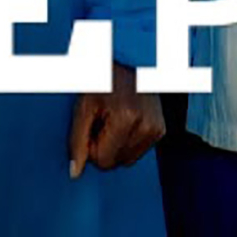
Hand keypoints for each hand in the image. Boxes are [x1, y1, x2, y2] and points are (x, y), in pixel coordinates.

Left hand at [69, 63, 165, 177]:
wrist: (129, 64)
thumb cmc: (103, 82)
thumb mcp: (83, 108)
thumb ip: (77, 142)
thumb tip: (75, 173)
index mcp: (126, 119)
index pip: (103, 161)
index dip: (91, 147)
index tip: (92, 126)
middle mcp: (146, 126)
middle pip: (116, 163)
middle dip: (104, 147)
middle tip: (103, 122)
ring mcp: (156, 128)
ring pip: (128, 160)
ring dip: (116, 146)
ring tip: (114, 121)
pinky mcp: (161, 130)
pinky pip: (138, 152)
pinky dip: (128, 142)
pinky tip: (126, 122)